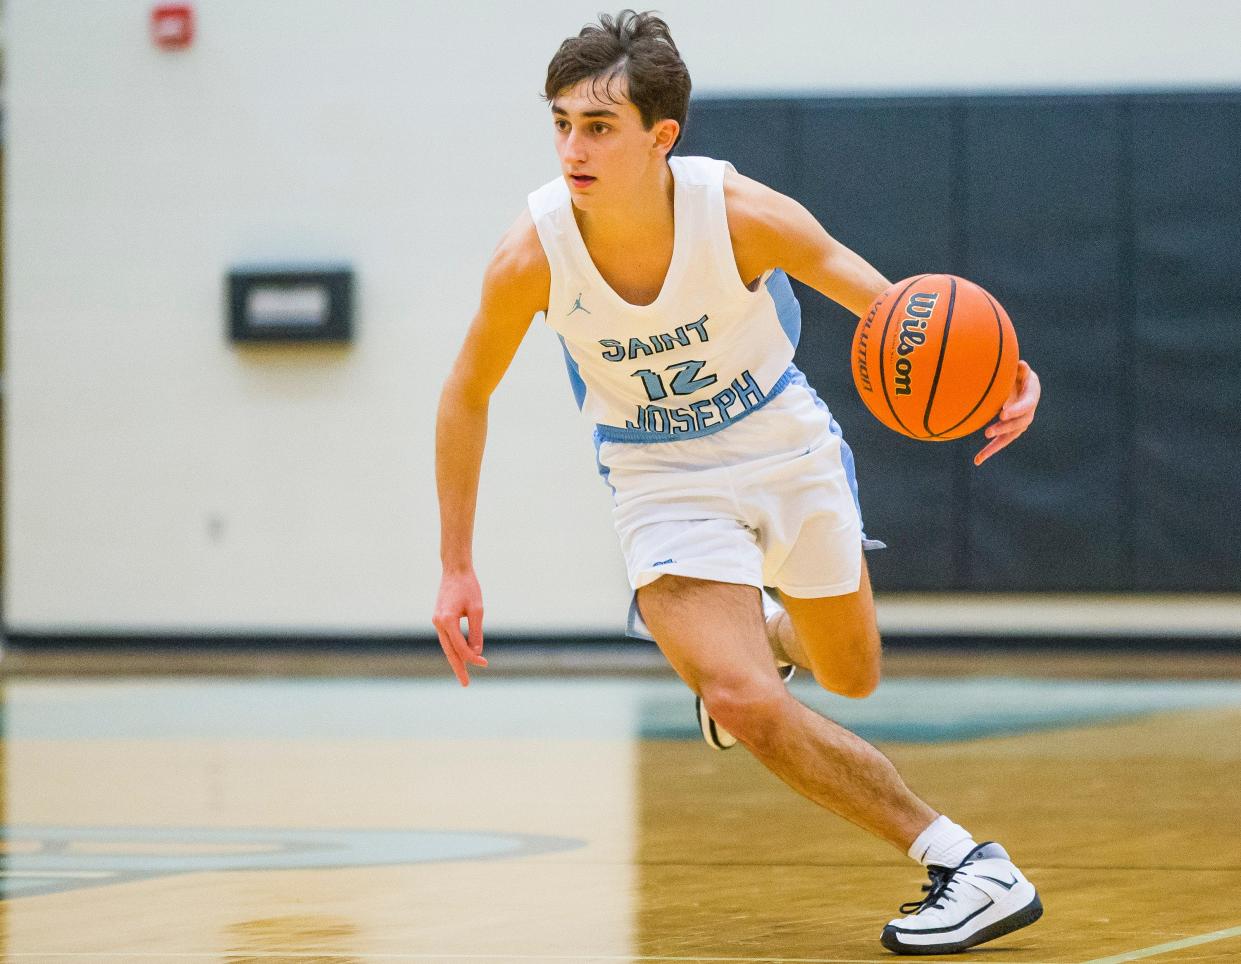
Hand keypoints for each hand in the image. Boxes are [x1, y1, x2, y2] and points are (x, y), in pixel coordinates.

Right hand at [432, 569, 487, 685]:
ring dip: (456, 659)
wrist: (455, 570)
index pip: (460, 647)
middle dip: (458, 668)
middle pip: (449, 651)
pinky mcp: (439, 618)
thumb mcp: (477, 610)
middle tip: (465, 684)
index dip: (473, 658)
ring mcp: (436, 621)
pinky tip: (461, 656)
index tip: (485, 663)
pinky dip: (454, 648)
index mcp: (446, 620)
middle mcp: (438, 622)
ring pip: (446, 646)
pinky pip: (447, 638)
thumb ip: (476, 632)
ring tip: (463, 674)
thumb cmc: (469, 587)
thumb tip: (476, 652)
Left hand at [974, 360, 1039, 465]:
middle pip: (1019, 424)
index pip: (1026, 405)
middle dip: (1004, 428)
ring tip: (980, 456)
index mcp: (1031, 396)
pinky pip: (1001, 441)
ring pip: (1009, 437)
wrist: (1022, 385)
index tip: (1003, 413)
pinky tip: (977, 460)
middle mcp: (1028, 413)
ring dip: (995, 446)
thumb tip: (1021, 365)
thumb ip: (1021, 369)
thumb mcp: (1021, 370)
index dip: (1016, 410)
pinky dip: (990, 450)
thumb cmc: (1019, 374)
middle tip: (988, 432)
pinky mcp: (1011, 430)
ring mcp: (1020, 423)